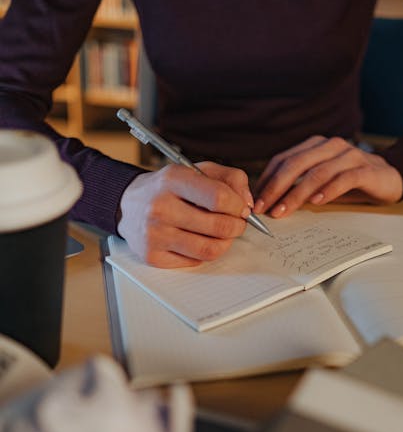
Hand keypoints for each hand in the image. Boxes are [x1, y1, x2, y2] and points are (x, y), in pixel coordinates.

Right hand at [117, 162, 252, 267]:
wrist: (127, 204)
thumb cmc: (168, 188)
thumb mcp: (197, 170)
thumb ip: (229, 178)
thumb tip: (247, 203)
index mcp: (173, 180)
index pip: (219, 198)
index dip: (239, 206)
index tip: (241, 208)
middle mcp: (160, 207)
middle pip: (219, 226)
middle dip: (237, 226)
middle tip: (236, 223)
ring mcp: (155, 234)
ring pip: (210, 249)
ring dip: (225, 243)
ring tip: (222, 233)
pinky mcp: (153, 256)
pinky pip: (194, 261)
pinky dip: (204, 253)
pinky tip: (200, 240)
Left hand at [254, 136, 402, 216]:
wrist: (390, 177)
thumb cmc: (349, 182)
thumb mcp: (320, 182)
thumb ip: (297, 186)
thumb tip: (267, 202)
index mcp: (314, 146)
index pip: (283, 160)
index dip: (266, 180)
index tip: (254, 201)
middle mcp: (330, 146)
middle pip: (295, 164)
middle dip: (276, 188)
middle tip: (263, 208)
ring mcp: (349, 155)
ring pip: (317, 173)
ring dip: (297, 194)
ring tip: (283, 210)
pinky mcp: (366, 169)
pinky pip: (343, 178)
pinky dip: (328, 190)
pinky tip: (316, 202)